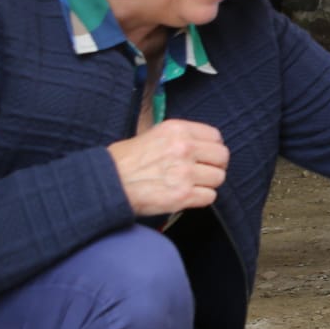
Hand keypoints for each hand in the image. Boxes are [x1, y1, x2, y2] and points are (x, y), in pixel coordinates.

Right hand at [107, 119, 228, 214]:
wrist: (107, 184)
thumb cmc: (123, 161)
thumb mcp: (150, 134)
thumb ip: (177, 138)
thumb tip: (198, 144)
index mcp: (177, 130)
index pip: (215, 136)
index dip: (212, 148)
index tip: (206, 155)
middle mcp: (184, 148)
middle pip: (222, 157)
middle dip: (214, 166)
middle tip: (202, 172)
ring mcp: (185, 173)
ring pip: (218, 178)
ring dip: (207, 184)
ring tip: (191, 185)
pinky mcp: (183, 195)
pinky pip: (209, 197)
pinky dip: (201, 199)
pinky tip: (186, 196)